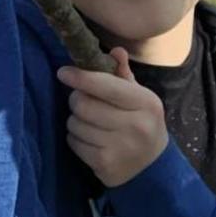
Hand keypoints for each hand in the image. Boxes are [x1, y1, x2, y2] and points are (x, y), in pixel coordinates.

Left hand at [56, 48, 169, 187]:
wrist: (152, 166)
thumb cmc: (141, 123)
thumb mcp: (140, 98)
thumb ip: (124, 75)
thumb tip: (115, 50)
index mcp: (145, 103)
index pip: (107, 86)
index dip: (81, 77)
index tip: (63, 72)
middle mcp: (134, 125)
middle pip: (84, 104)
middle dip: (77, 99)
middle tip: (82, 101)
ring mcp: (119, 147)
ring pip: (75, 123)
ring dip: (75, 120)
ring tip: (90, 122)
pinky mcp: (104, 163)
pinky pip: (73, 142)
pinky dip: (75, 138)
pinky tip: (90, 139)